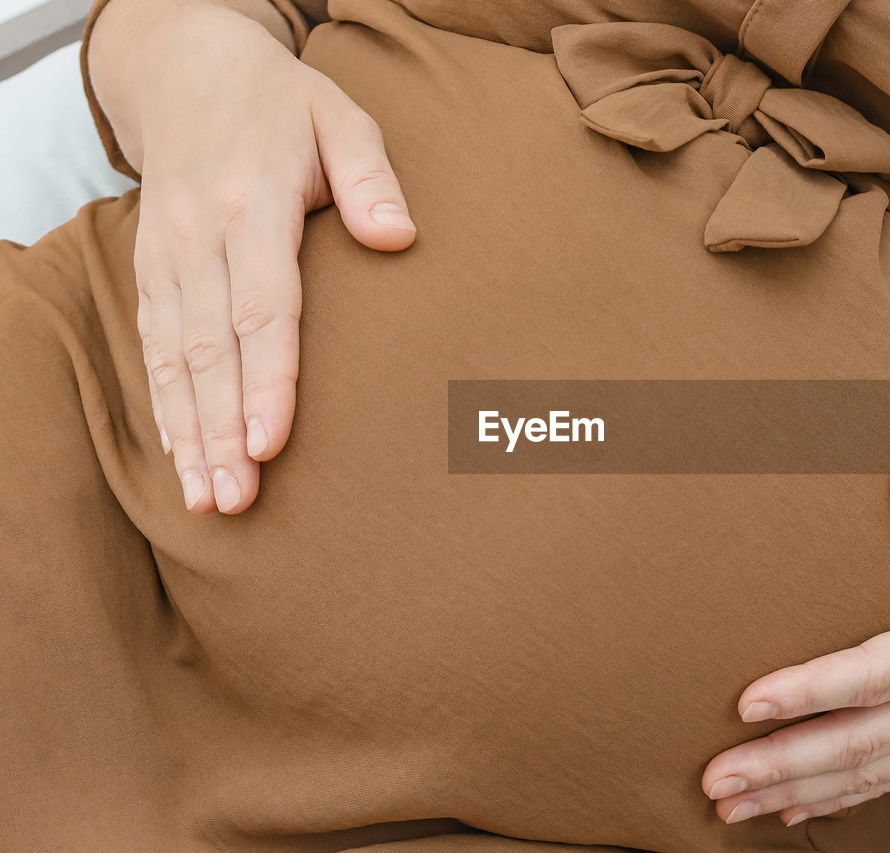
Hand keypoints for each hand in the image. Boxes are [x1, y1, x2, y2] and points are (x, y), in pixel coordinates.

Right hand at [90, 0, 415, 513]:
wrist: (186, 70)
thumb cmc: (282, 104)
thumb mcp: (340, 116)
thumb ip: (372, 178)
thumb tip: (399, 239)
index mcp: (249, 204)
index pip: (261, 308)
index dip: (265, 381)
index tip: (270, 444)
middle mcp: (198, 237)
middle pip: (210, 349)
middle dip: (219, 431)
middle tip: (234, 501)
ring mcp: (167, 255)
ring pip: (175, 357)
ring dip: (189, 433)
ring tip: (206, 499)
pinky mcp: (151, 268)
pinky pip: (153, 343)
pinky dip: (165, 402)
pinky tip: (180, 453)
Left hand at [701, 465, 889, 826]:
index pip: (876, 674)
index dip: (810, 691)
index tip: (748, 702)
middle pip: (859, 742)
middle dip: (781, 762)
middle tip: (713, 779)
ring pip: (868, 771)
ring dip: (796, 788)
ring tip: (729, 805)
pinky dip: (838, 797)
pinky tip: (791, 807)